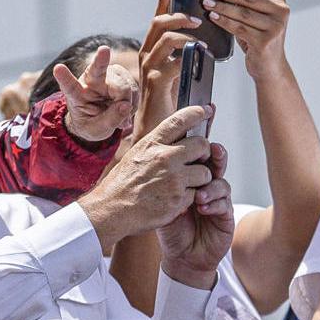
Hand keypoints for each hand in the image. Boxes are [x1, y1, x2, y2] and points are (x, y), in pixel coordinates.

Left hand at [54, 45, 137, 143]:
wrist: (100, 118)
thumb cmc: (92, 124)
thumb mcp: (96, 130)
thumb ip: (109, 120)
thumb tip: (126, 106)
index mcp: (76, 95)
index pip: (70, 86)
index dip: (64, 78)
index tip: (58, 68)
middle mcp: (90, 81)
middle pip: (97, 70)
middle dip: (100, 60)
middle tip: (104, 50)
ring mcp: (107, 76)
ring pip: (123, 85)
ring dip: (127, 101)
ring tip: (120, 113)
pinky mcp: (121, 76)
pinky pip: (134, 88)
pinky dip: (133, 101)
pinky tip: (125, 107)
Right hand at [77, 105, 215, 249]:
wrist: (112, 209)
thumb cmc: (122, 184)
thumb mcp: (136, 154)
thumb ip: (157, 146)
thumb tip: (176, 137)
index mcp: (152, 143)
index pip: (181, 120)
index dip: (198, 112)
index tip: (207, 110)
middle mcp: (165, 157)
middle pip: (202, 145)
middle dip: (205, 153)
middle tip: (199, 160)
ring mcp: (173, 178)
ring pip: (205, 172)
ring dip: (200, 179)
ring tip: (186, 184)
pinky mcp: (178, 198)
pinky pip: (198, 193)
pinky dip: (191, 197)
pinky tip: (177, 198)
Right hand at [132, 0, 200, 138]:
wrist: (157, 131)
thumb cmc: (170, 105)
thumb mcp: (176, 77)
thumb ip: (184, 62)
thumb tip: (204, 50)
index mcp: (152, 53)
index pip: (156, 22)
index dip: (161, 4)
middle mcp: (147, 57)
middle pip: (158, 24)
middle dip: (178, 15)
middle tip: (197, 17)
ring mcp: (150, 68)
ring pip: (166, 38)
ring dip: (186, 34)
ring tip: (201, 36)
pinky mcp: (157, 81)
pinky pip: (174, 61)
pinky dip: (190, 56)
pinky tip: (201, 57)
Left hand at [154, 142, 234, 288]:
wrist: (180, 256)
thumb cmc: (170, 227)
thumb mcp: (162, 200)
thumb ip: (166, 181)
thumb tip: (163, 156)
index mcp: (190, 177)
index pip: (198, 156)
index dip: (200, 143)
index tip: (200, 131)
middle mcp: (206, 185)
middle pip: (215, 163)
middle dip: (215, 155)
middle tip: (212, 151)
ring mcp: (218, 200)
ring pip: (222, 182)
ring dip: (212, 185)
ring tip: (200, 194)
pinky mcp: (226, 216)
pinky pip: (225, 204)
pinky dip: (215, 203)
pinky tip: (203, 208)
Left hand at [201, 0, 290, 77]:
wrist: (270, 67)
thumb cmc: (261, 40)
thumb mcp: (258, 18)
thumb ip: (247, 3)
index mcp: (280, 3)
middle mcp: (281, 13)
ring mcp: (274, 28)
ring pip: (242, 12)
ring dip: (221, 6)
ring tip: (208, 2)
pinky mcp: (265, 41)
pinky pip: (239, 28)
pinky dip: (224, 21)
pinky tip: (214, 16)